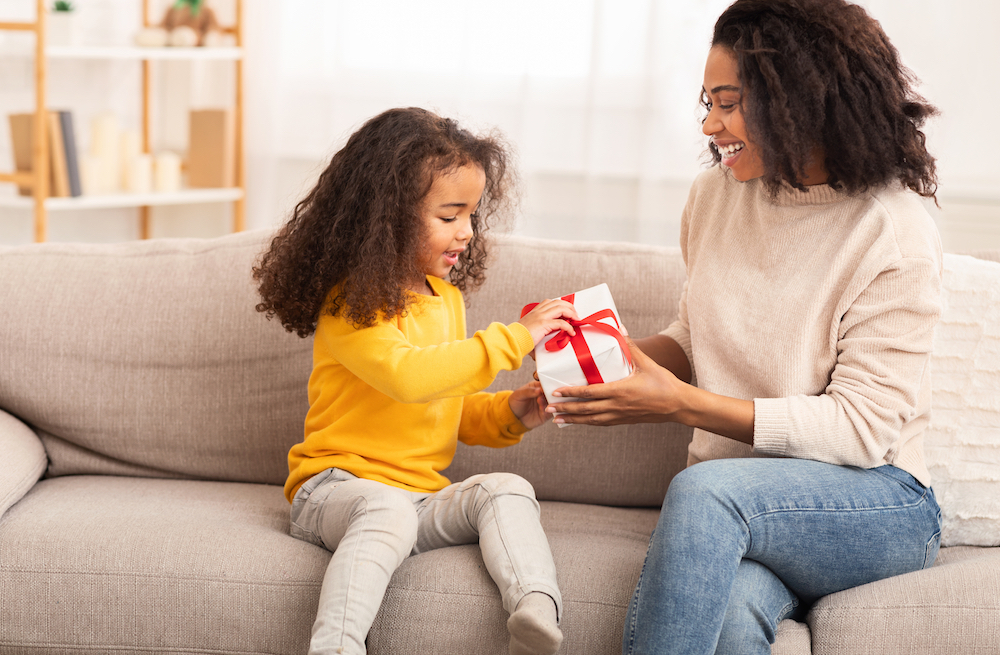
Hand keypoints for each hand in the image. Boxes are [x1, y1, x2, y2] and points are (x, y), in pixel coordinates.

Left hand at [508, 380, 549, 429]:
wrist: (513, 418)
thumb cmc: (515, 403)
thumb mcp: (519, 395)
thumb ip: (529, 391)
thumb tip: (539, 390)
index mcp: (537, 387)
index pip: (546, 383)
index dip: (548, 384)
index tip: (546, 387)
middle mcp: (544, 395)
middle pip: (552, 393)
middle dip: (550, 394)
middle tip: (543, 396)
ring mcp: (546, 404)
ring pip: (554, 402)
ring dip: (550, 402)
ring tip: (540, 403)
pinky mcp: (547, 414)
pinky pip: (553, 412)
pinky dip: (551, 411)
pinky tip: (544, 410)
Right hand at [517, 298, 578, 346]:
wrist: (511, 341)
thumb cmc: (518, 340)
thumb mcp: (529, 333)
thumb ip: (537, 335)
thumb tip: (541, 350)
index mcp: (534, 312)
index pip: (549, 302)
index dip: (561, 305)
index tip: (567, 312)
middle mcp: (538, 312)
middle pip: (558, 302)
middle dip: (569, 306)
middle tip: (575, 315)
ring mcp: (540, 317)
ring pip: (561, 308)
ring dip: (571, 313)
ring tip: (576, 319)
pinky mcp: (543, 324)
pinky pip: (561, 323)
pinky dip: (568, 327)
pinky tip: (571, 332)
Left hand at [545, 336, 685, 425]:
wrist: (678, 405)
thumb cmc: (663, 383)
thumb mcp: (646, 363)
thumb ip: (631, 347)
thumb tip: (620, 328)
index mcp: (620, 391)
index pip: (590, 393)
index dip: (571, 393)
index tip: (556, 391)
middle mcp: (616, 406)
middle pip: (585, 409)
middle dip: (565, 409)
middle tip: (547, 407)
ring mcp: (619, 415)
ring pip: (590, 420)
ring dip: (572, 419)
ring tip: (556, 419)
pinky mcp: (623, 420)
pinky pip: (600, 423)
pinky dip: (586, 422)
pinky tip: (577, 422)